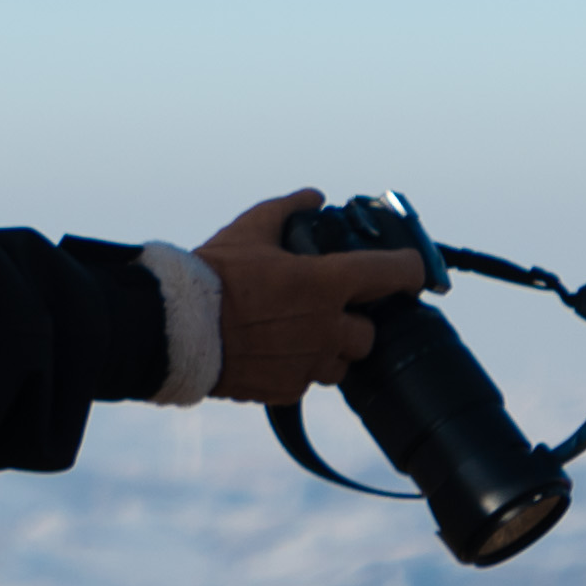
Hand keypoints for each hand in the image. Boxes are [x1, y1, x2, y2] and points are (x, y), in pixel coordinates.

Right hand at [195, 191, 423, 403]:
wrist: (174, 331)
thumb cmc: (212, 277)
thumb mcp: (249, 230)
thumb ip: (287, 209)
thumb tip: (313, 196)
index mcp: (328, 282)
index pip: (397, 273)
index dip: (411, 270)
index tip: (410, 272)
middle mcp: (328, 327)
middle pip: (370, 333)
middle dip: (353, 322)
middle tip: (328, 310)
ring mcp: (310, 362)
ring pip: (341, 364)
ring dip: (328, 350)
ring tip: (298, 335)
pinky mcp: (287, 389)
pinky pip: (306, 381)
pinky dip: (296, 369)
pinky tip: (271, 352)